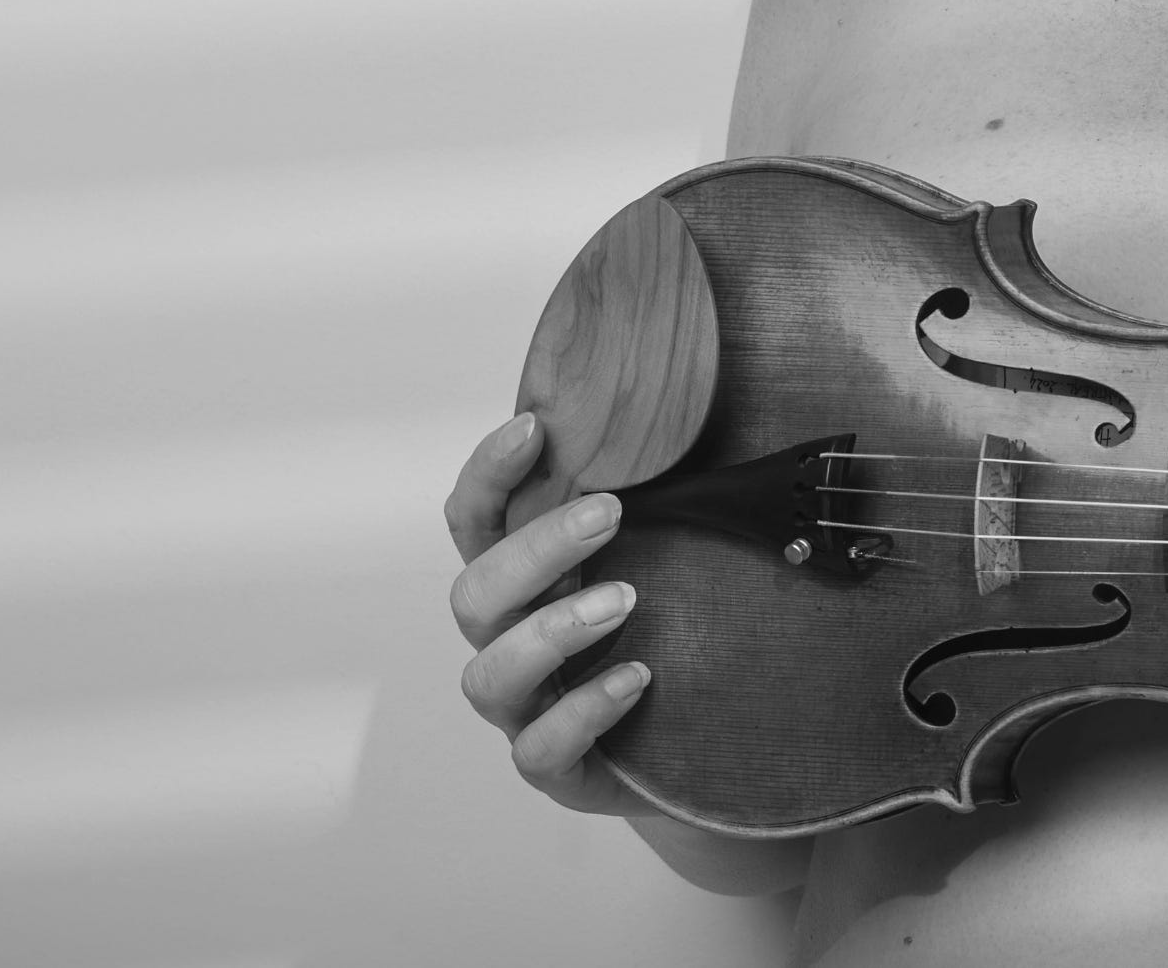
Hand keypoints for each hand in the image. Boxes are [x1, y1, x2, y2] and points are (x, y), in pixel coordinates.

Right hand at [445, 412, 651, 817]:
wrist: (695, 746)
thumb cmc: (669, 633)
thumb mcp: (662, 556)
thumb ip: (657, 496)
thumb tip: (688, 398)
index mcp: (523, 583)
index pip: (475, 523)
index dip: (489, 474)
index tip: (534, 426)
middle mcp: (508, 642)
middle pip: (473, 594)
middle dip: (535, 549)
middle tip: (610, 512)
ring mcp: (526, 710)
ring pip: (489, 674)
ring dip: (552, 630)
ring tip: (626, 600)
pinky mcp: (557, 769)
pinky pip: (541, 750)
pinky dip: (584, 711)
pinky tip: (636, 678)